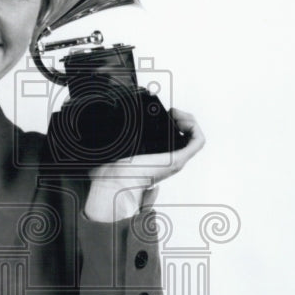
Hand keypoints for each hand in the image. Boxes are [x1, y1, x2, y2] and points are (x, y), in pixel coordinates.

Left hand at [84, 108, 205, 222]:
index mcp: (154, 158)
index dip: (170, 122)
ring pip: (193, 137)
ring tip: (174, 114)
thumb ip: (108, 138)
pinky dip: (193, 127)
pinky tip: (178, 118)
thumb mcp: (110, 147)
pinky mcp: (177, 160)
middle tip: (168, 112)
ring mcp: (174, 160)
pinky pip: (198, 141)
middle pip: (184, 136)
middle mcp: (166, 160)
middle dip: (180, 119)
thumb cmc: (109, 172)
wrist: (112, 183)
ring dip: (188, 121)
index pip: (171, 138)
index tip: (160, 113)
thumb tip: (97, 123)